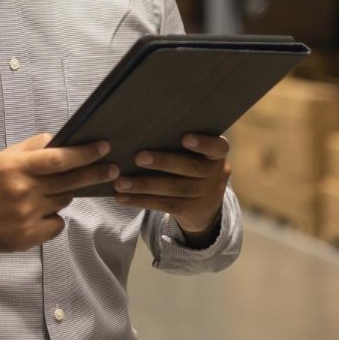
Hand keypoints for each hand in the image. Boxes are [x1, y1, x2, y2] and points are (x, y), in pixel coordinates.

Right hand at [0, 134, 117, 263]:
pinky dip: (54, 218)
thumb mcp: (2, 158)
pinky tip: (39, 214)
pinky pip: (57, 224)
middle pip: (69, 182)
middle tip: (112, 169)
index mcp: (16, 168)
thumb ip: (31, 148)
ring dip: (64, 194)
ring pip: (63, 202)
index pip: (59, 159)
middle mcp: (23, 192)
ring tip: (48, 192)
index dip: (84, 154)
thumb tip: (58, 140)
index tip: (104, 147)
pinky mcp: (28, 237)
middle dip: (95, 174)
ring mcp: (27, 217)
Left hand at [114, 134, 231, 238]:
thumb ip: (179, 142)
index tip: (185, 138)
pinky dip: (141, 200)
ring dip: (144, 185)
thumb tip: (143, 128)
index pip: (217, 147)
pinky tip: (123, 198)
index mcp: (217, 155)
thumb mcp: (196, 155)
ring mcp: (205, 195)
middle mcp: (215, 174)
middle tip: (138, 157)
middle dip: (164, 162)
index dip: (203, 143)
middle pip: (191, 168)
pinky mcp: (191, 211)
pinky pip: (164, 205)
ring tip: (121, 183)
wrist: (206, 206)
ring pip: (173, 189)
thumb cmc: (192, 165)